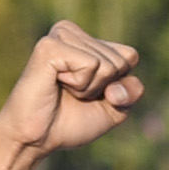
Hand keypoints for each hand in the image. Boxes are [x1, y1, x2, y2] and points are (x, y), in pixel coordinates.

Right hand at [0, 21, 146, 162]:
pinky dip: (80, 85)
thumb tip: (123, 81)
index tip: (92, 94)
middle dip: (103, 88)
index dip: (120, 84)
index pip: (130, 56)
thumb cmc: (70, 122)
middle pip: (121, 61)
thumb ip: (131, 92)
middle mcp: (70, 31)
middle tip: (73, 94)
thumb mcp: (113, 109)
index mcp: (84, 40)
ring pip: (108, 64)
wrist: (37, 138)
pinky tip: (57, 84)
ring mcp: (59, 35)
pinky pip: (92, 65)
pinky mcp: (49, 46)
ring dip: (90, 88)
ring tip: (63, 89)